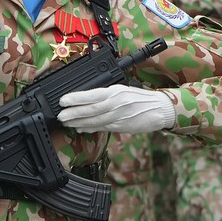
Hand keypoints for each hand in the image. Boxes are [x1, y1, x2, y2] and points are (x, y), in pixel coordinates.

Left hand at [58, 84, 175, 134]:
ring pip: (95, 120)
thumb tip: (86, 100)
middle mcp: (117, 103)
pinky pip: (103, 128)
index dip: (76, 98)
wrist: (160, 108)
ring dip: (79, 123)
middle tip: (61, 115)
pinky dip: (90, 129)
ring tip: (67, 123)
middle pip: (91, 109)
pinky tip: (81, 129)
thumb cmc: (141, 98)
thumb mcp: (123, 90)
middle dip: (74, 113)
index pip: (92, 94)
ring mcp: (119, 116)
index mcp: (116, 91)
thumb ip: (106, 96)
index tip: (63, 100)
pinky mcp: (122, 126)